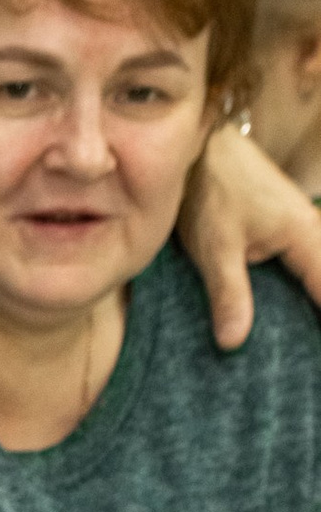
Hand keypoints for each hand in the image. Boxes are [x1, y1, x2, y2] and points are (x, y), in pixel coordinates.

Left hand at [177, 123, 320, 354]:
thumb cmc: (209, 190)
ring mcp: (302, 228)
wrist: (202, 149)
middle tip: (308, 362)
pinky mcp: (287, 230)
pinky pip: (307, 264)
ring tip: (305, 343)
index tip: (316, 360)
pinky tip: (296, 315)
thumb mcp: (214, 247)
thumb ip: (228, 293)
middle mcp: (312, 229)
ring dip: (313, 300)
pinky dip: (306, 288)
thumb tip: (235, 342)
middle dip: (318, 314)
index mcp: (302, 234)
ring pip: (319, 272)